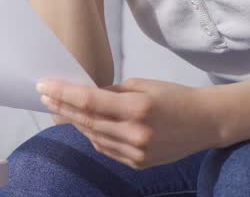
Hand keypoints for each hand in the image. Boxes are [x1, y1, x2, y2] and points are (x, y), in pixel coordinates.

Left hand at [37, 77, 221, 169]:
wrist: (205, 122)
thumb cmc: (175, 97)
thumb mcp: (143, 85)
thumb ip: (112, 92)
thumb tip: (85, 95)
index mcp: (137, 108)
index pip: (90, 101)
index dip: (63, 94)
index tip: (44, 86)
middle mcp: (135, 133)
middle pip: (87, 120)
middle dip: (62, 107)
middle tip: (45, 95)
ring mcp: (136, 152)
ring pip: (94, 137)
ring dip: (76, 122)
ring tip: (62, 108)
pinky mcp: (138, 164)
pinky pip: (106, 149)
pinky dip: (93, 136)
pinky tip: (86, 125)